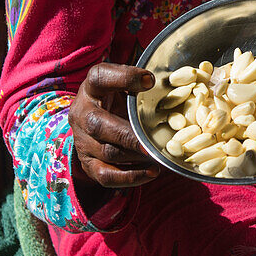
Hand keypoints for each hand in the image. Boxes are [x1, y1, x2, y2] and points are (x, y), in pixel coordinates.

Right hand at [69, 63, 160, 188]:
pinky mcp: (87, 163)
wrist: (95, 116)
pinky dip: (130, 177)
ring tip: (159, 155)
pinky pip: (105, 176)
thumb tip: (173, 85)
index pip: (100, 77)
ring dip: (135, 156)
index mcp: (91, 88)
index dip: (124, 78)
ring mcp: (82, 140)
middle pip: (98, 125)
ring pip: (106, 152)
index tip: (150, 81)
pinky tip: (152, 172)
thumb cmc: (118, 96)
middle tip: (153, 140)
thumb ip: (142, 84)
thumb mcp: (125, 84)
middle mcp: (81, 113)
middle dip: (128, 135)